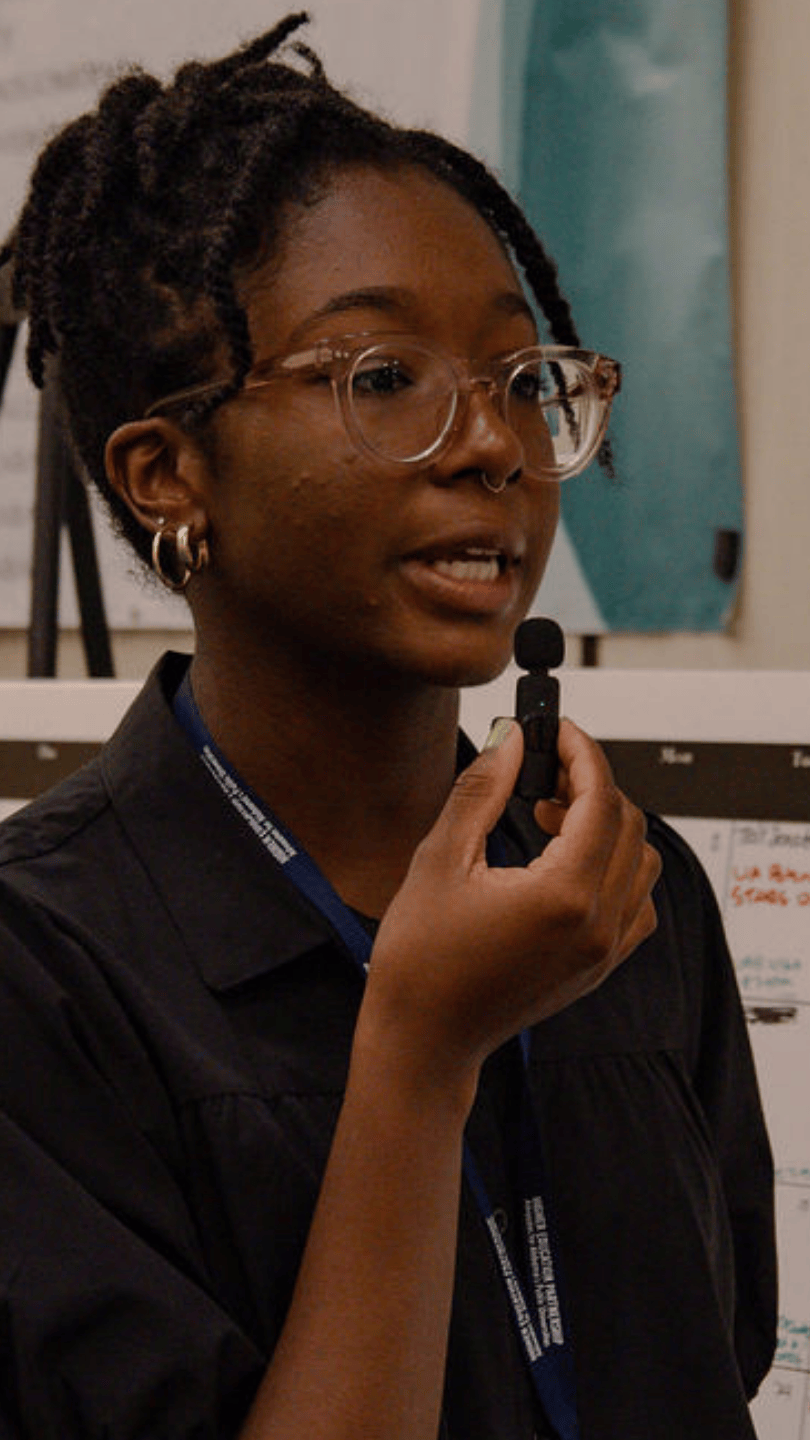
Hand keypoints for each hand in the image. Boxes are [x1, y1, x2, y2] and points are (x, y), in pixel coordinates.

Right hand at [364, 718, 660, 1087]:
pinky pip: (637, 904)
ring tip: (549, 818)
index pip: (600, 799)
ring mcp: (604, 950)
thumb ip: (482, 791)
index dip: (581, 753)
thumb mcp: (440, 860)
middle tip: (544, 769)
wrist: (424, 1038)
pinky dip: (616, 869)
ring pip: (640, 861)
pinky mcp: (599, 967)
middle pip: (627, 823)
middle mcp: (598, 924)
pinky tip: (567, 864)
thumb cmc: (421, 963)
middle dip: (590, 784)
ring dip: (605, 826)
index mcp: (564, 895)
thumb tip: (512, 740)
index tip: (560, 731)